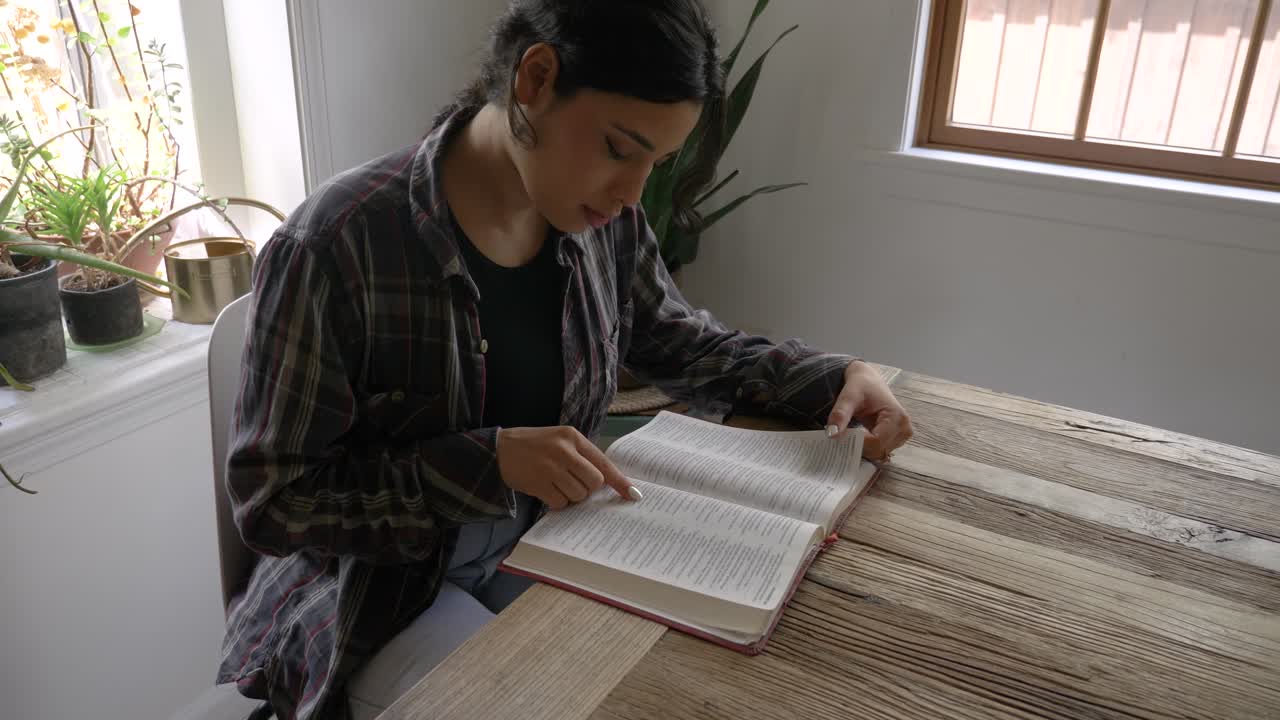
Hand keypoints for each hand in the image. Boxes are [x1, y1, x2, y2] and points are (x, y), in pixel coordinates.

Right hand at [496, 426, 639, 508]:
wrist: (497, 449)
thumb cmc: (533, 446)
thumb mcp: (559, 440)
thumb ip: (580, 456)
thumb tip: (604, 482)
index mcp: (572, 437)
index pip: (603, 462)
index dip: (620, 481)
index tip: (634, 495)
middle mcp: (564, 450)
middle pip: (594, 482)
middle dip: (587, 489)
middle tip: (573, 483)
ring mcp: (551, 467)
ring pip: (578, 494)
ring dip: (570, 496)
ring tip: (555, 484)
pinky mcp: (538, 482)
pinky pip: (560, 502)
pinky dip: (556, 501)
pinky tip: (544, 489)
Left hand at [826, 360, 913, 460]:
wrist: (867, 381)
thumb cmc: (861, 385)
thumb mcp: (848, 396)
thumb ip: (840, 414)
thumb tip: (832, 434)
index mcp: (898, 417)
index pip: (877, 442)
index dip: (856, 442)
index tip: (839, 435)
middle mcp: (904, 429)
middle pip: (878, 450)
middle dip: (858, 446)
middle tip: (842, 435)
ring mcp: (901, 436)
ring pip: (878, 453)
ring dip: (861, 447)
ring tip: (850, 433)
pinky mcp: (896, 440)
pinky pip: (878, 451)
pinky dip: (866, 447)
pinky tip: (857, 436)